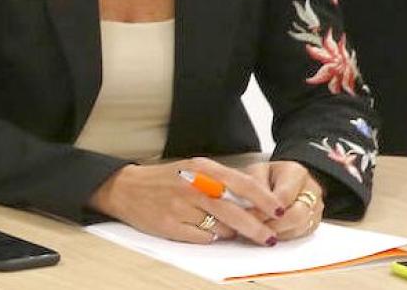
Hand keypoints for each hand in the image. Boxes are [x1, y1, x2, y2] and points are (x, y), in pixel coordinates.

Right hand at [89, 158, 281, 245]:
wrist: (126, 188)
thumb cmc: (165, 179)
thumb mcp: (194, 169)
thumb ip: (221, 181)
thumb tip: (253, 201)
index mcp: (202, 168)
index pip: (242, 184)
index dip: (265, 200)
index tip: (280, 211)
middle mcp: (193, 186)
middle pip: (235, 212)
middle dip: (257, 228)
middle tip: (269, 237)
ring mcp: (181, 207)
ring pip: (220, 228)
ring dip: (229, 232)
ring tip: (226, 229)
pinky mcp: (171, 226)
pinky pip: (202, 237)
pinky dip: (208, 236)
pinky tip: (201, 229)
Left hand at [245, 161, 324, 240]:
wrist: (277, 179)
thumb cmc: (265, 175)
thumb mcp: (255, 172)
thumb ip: (254, 186)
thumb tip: (248, 207)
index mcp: (296, 173)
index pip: (283, 197)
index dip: (265, 209)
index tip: (248, 216)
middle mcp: (312, 189)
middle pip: (296, 215)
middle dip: (273, 225)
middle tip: (254, 229)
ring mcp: (316, 207)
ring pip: (300, 227)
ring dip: (278, 232)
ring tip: (258, 232)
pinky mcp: (314, 221)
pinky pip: (301, 234)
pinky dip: (284, 236)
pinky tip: (269, 233)